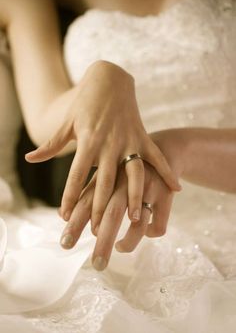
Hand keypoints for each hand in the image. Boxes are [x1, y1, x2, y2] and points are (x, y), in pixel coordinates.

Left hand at [25, 60, 180, 228]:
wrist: (109, 79)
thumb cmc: (85, 103)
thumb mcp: (66, 123)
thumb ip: (51, 145)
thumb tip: (29, 159)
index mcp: (88, 141)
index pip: (76, 174)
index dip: (69, 196)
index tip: (65, 216)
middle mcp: (109, 143)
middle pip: (104, 181)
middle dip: (100, 207)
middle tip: (98, 231)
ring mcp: (128, 140)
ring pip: (133, 172)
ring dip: (135, 196)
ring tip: (137, 218)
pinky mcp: (142, 136)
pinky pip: (156, 157)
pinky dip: (166, 171)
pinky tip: (176, 189)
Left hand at [60, 158, 175, 270]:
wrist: (162, 146)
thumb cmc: (125, 163)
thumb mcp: (104, 168)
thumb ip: (84, 191)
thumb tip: (61, 214)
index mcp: (106, 172)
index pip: (87, 199)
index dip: (77, 221)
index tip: (66, 242)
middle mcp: (126, 179)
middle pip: (113, 212)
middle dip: (103, 241)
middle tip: (96, 264)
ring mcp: (147, 186)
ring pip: (138, 219)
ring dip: (129, 240)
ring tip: (119, 248)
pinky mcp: (166, 192)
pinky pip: (159, 219)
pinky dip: (151, 232)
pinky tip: (145, 234)